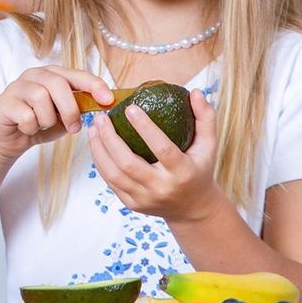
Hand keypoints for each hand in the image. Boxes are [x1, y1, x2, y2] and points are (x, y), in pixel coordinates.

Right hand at [0, 67, 114, 163]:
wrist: (10, 138)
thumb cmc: (40, 122)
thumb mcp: (64, 116)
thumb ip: (78, 108)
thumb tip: (103, 105)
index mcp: (52, 74)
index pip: (76, 74)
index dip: (93, 85)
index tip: (108, 100)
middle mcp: (34, 75)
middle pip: (57, 83)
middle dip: (70, 109)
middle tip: (73, 127)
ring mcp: (17, 86)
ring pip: (41, 97)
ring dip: (47, 120)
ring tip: (43, 125)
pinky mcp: (4, 102)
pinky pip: (26, 115)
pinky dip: (32, 127)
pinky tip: (27, 128)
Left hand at [87, 87, 219, 222]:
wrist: (194, 210)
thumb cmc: (199, 170)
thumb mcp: (208, 146)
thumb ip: (205, 118)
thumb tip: (195, 92)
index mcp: (183, 173)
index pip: (162, 149)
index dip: (146, 128)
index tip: (130, 107)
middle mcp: (162, 189)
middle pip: (129, 164)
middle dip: (110, 138)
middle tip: (101, 116)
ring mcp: (146, 199)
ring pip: (115, 174)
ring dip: (99, 149)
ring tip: (93, 127)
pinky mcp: (133, 204)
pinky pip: (111, 182)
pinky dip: (100, 162)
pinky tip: (96, 143)